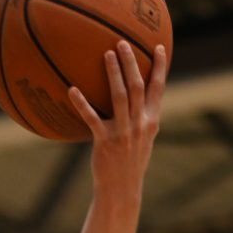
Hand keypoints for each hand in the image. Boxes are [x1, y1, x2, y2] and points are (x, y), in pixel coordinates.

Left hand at [70, 40, 165, 194]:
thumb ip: (142, 119)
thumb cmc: (129, 164)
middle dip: (132, 63)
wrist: (121, 190)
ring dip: (114, 73)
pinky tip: (72, 90)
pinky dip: (82, 103)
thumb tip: (136, 99)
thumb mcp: (143, 140)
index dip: (160, 67)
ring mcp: (123, 133)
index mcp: (151, 122)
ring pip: (121, 97)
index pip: (158, 89)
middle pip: (138, 86)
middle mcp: (140, 124)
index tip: (160, 46)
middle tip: (122, 42)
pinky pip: (92, 118)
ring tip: (106, 53)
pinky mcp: (105, 142)